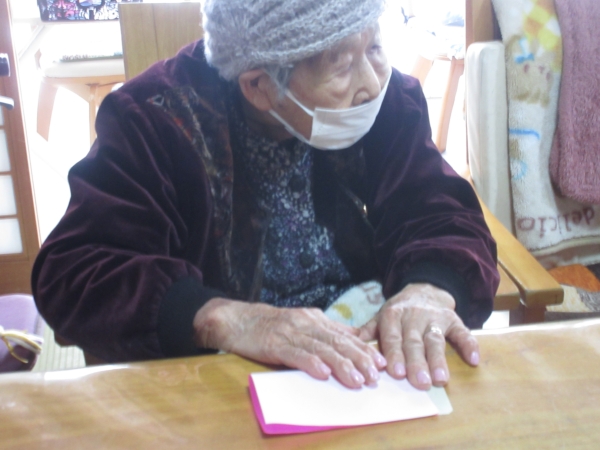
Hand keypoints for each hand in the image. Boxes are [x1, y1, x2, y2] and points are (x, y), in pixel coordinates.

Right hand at [193, 298, 386, 387]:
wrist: (238, 319)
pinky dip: (310, 363)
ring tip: (356, 380)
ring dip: (341, 365)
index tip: (380, 364)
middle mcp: (306, 323)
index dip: (364, 349)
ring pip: (321, 349)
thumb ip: (327, 331)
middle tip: (374, 376)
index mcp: (315, 319)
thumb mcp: (303, 323)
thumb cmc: (272, 325)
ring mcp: (291, 332)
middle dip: (359, 359)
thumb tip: (356, 337)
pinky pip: (295, 354)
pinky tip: (322, 373)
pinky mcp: (274, 343)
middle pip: (337, 341)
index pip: (345, 335)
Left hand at [359, 283, 479, 389]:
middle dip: (417, 362)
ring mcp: (436, 318)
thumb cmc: (399, 311)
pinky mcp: (454, 320)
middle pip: (415, 341)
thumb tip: (349, 344)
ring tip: (441, 379)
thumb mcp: (381, 316)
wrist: (425, 288)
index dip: (395, 354)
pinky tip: (473, 360)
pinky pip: (463, 332)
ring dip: (439, 359)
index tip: (395, 372)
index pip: (393, 336)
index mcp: (394, 315)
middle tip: (419, 383)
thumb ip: (368, 331)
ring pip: (436, 339)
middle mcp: (414, 316)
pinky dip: (469, 345)